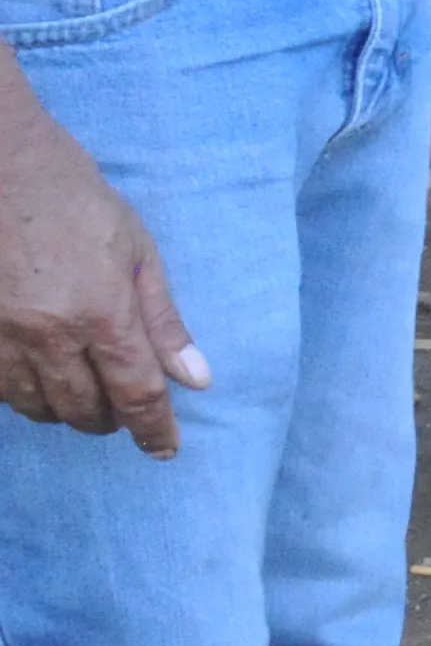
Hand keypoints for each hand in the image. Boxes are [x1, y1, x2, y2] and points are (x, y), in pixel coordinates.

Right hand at [0, 62, 202, 454]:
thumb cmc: (73, 196)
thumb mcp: (136, 251)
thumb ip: (163, 322)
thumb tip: (195, 379)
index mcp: (101, 313)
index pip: (137, 395)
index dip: (153, 430)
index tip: (163, 449)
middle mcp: (48, 332)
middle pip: (83, 409)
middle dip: (109, 420)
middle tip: (121, 414)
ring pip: (34, 404)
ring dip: (63, 411)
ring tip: (80, 396)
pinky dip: (20, 392)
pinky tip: (35, 378)